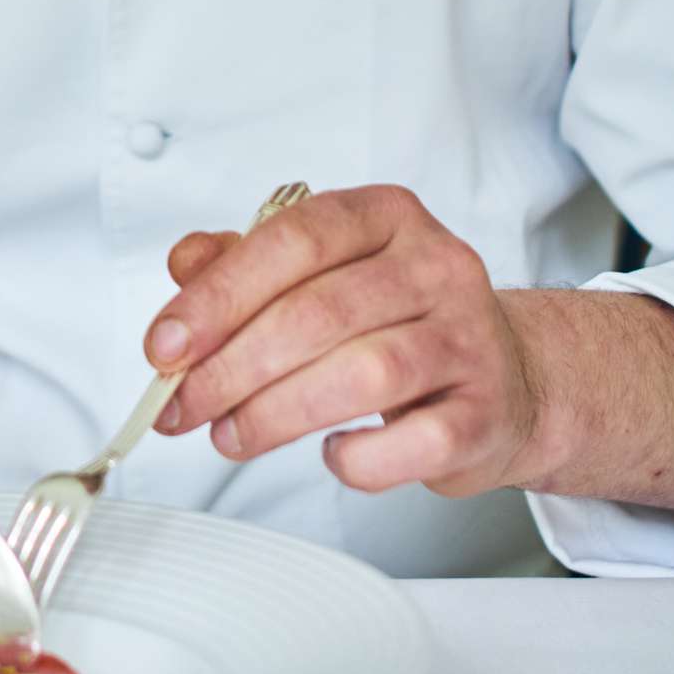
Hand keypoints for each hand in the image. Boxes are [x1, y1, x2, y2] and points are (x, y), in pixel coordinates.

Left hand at [145, 186, 541, 496]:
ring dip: (277, 414)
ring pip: (362, 374)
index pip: (292, 240)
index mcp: (385, 215)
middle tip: (183, 406)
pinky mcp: (486, 413)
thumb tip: (185, 264)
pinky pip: (414, 443)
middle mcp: (435, 265)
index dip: (218, 295)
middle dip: (231, 368)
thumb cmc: (396, 319)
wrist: (508, 377)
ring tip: (232, 435)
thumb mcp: (319, 272)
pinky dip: (359, 458)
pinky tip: (331, 455)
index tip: (164, 345)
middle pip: (317, 313)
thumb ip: (244, 262)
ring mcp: (469, 339)